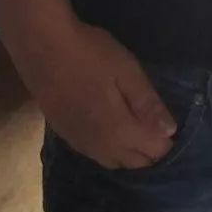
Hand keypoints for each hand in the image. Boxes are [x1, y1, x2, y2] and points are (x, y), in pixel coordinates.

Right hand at [37, 20, 178, 169]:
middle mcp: (101, 147)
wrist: (41, 48)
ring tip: (135, 129)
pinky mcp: (64, 136)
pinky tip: (109, 129)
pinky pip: (94, 154)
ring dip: (128, 153)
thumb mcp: (127, 71)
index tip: (169, 122)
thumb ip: (148, 103)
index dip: (166, 140)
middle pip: (134, 163)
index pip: (155, 151)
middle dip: (149, 150)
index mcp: (121, 132)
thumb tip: (170, 131)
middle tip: (154, 124)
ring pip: (113, 162)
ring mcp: (80, 144)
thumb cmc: (89, 54)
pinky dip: (108, 149)